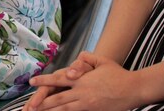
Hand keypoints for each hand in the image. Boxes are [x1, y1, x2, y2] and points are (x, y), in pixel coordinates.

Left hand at [25, 53, 140, 110]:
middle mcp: (82, 93)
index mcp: (81, 80)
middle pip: (57, 99)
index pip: (58, 80)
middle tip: (29, 106)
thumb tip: (74, 60)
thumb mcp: (100, 60)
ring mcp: (87, 105)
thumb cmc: (117, 73)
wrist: (134, 89)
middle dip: (41, 103)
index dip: (44, 81)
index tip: (32, 82)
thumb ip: (85, 58)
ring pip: (64, 110)